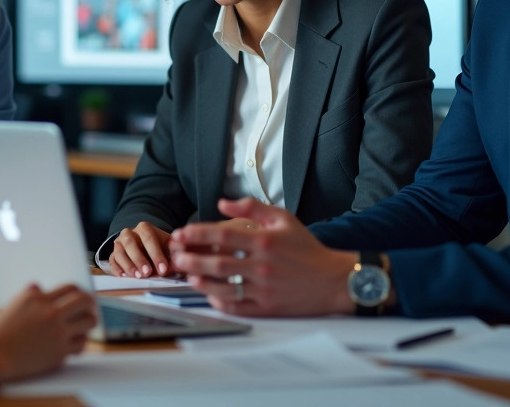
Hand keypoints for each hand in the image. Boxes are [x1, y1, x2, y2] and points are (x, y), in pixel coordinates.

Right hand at [0, 284, 96, 380]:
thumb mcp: (12, 306)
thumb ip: (29, 296)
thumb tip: (40, 290)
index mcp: (38, 298)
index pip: (70, 287)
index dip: (79, 291)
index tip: (81, 297)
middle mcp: (50, 312)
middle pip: (84, 300)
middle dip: (90, 303)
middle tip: (90, 308)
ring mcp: (56, 332)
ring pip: (89, 321)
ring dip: (88, 322)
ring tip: (84, 326)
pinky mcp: (59, 352)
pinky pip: (82, 344)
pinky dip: (80, 342)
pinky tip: (74, 343)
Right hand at [109, 222, 173, 276]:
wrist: (147, 247)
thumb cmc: (160, 247)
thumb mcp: (169, 246)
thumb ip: (175, 250)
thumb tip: (181, 258)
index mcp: (144, 228)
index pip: (149, 238)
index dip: (156, 254)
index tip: (163, 269)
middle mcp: (129, 233)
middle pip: (131, 243)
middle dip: (139, 259)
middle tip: (148, 272)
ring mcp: (119, 244)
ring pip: (119, 252)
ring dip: (128, 265)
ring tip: (138, 276)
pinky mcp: (113, 255)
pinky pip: (112, 261)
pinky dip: (117, 269)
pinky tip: (124, 276)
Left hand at [169, 197, 357, 316]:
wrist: (333, 280)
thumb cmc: (307, 248)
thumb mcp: (284, 219)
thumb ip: (252, 208)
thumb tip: (222, 202)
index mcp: (264, 241)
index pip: (222, 235)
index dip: (197, 233)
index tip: (181, 233)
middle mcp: (262, 265)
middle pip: (217, 263)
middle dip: (191, 258)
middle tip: (176, 255)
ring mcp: (263, 289)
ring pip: (223, 286)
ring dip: (200, 280)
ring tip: (187, 274)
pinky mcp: (267, 308)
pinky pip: (236, 306)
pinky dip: (219, 300)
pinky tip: (209, 293)